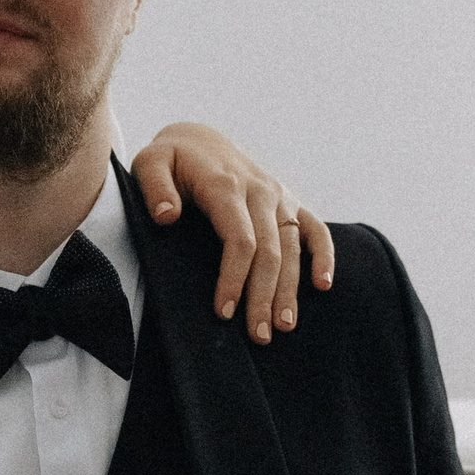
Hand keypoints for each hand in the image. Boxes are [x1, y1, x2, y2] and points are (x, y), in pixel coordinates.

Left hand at [130, 123, 333, 340]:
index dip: (234, 278)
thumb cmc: (171, 159)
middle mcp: (260, 191)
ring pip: (292, 247)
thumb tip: (167, 216)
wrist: (200, 140)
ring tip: (283, 325)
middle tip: (258, 334)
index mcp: (226, 186)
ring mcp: (279, 197)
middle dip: (264, 295)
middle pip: (269, 251)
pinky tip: (322, 285)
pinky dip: (323, 255)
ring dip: (290, 289)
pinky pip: (314, 228)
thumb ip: (155, 188)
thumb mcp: (151, 163)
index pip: (240, 239)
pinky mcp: (290, 202)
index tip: (224, 312)